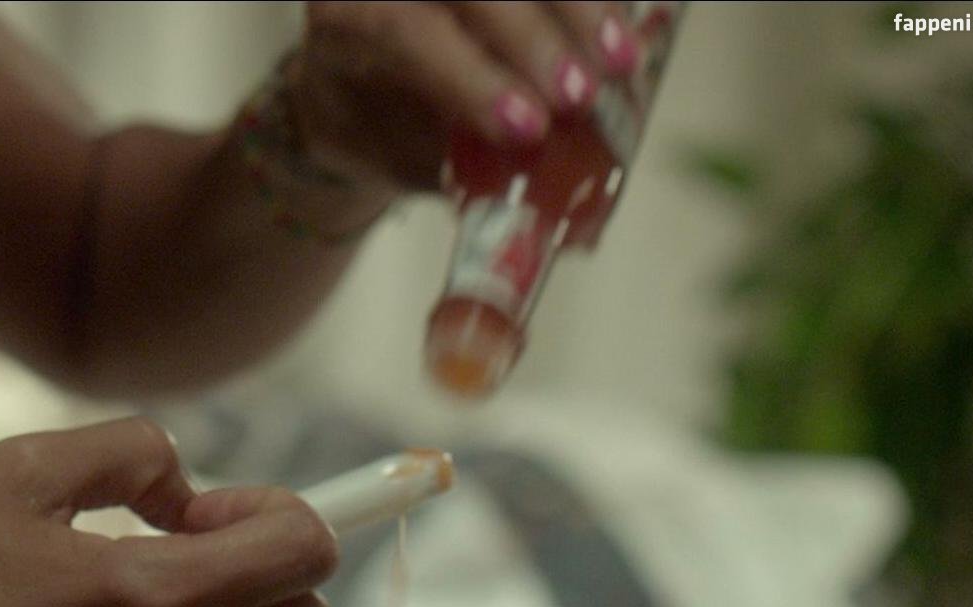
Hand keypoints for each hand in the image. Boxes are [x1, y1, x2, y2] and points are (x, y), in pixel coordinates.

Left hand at [291, 1, 646, 188]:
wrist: (358, 83)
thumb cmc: (381, 127)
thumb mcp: (403, 155)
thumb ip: (464, 169)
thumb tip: (548, 218)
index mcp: (348, 20)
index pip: (405, 30)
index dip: (472, 78)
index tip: (528, 129)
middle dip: (534, 40)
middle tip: (585, 98)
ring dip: (581, 10)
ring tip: (624, 63)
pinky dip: (594, 2)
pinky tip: (623, 33)